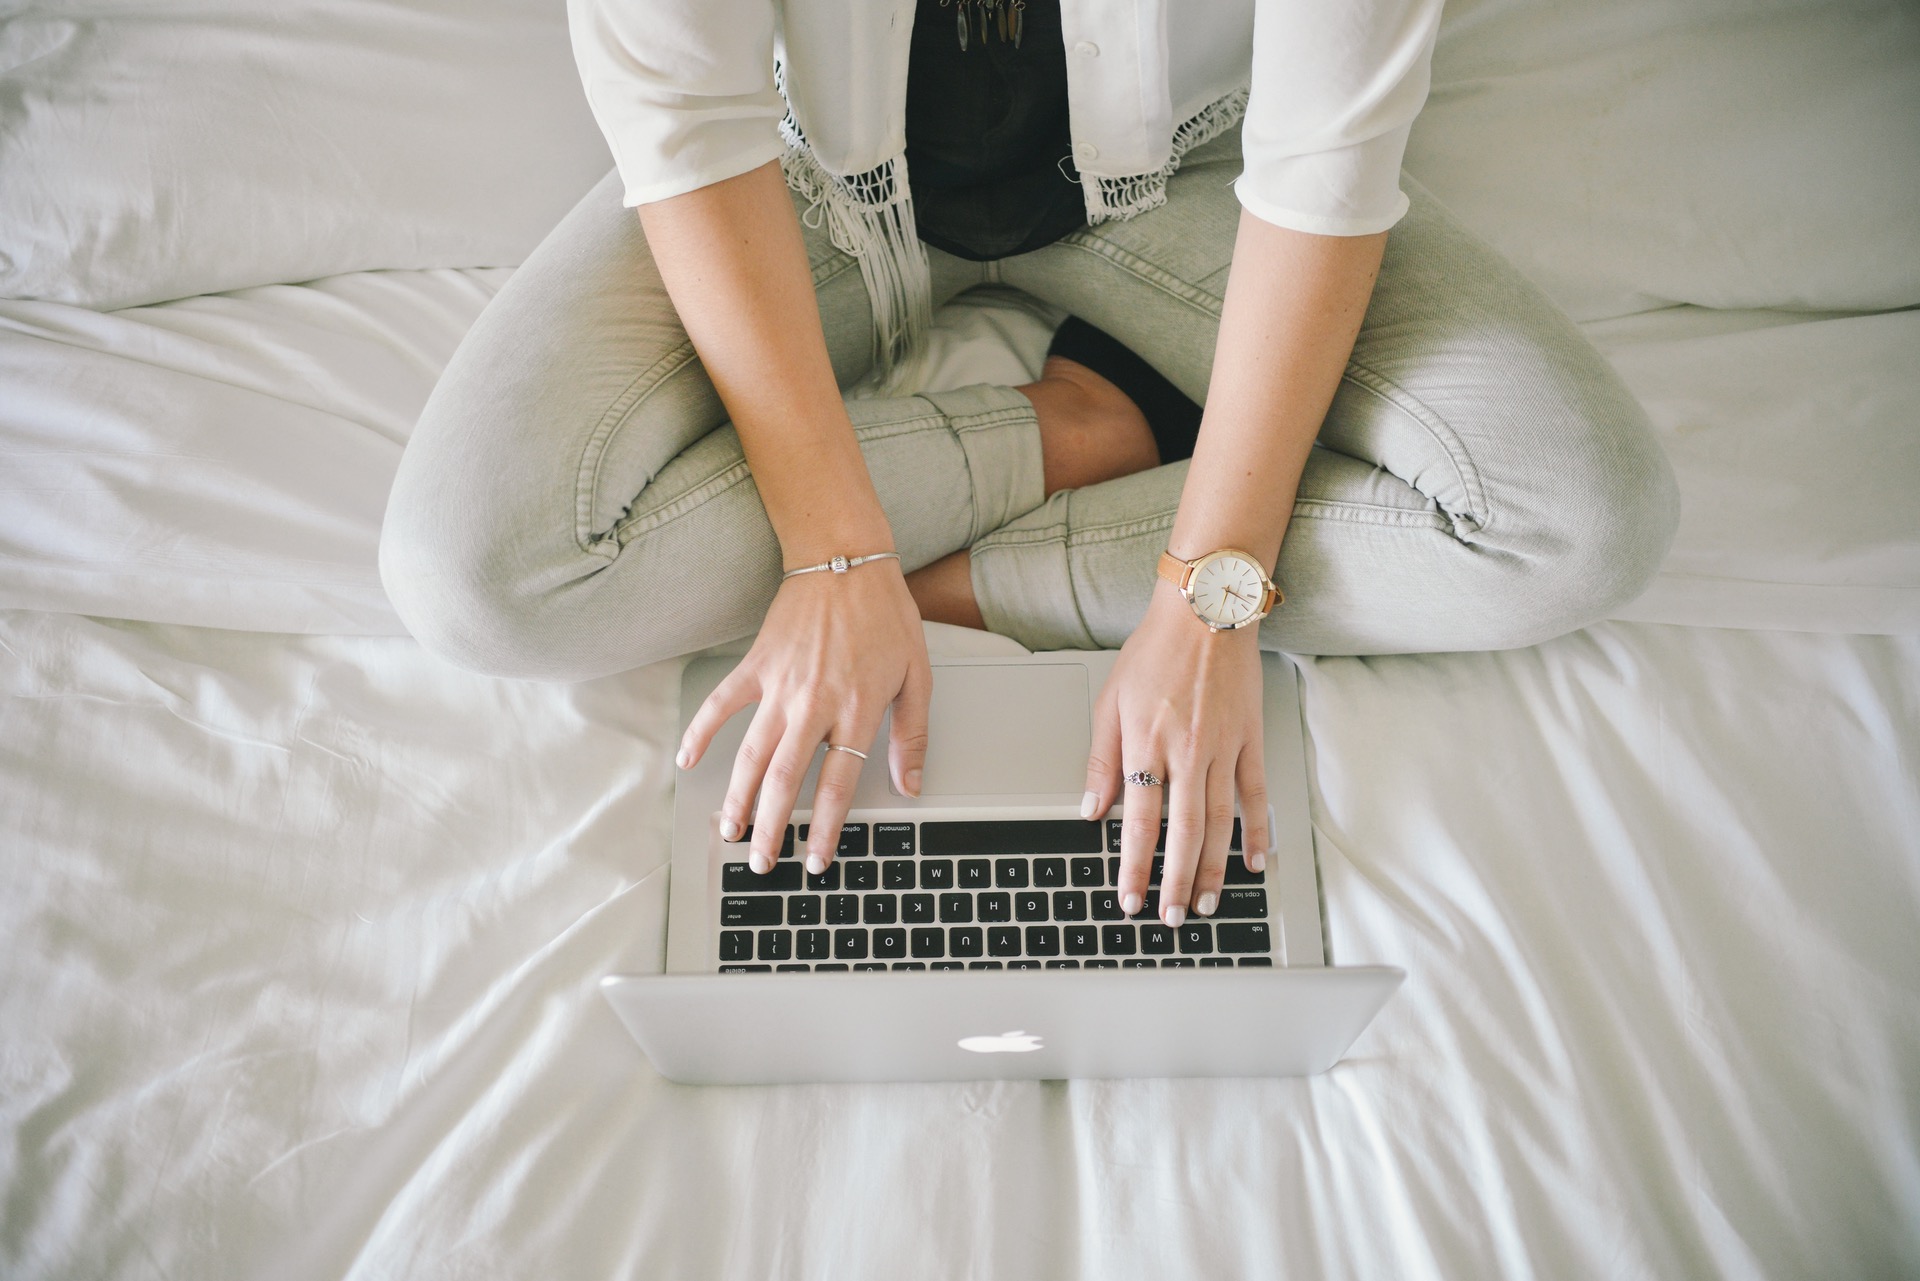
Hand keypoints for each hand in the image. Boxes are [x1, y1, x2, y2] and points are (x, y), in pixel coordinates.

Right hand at [678, 561, 931, 873]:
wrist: (845, 560)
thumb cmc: (885, 615)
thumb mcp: (917, 675)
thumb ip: (912, 735)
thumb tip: (912, 783)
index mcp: (857, 710)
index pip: (837, 784)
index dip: (825, 828)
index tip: (816, 861)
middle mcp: (814, 704)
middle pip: (786, 781)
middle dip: (772, 829)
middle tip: (763, 863)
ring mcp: (780, 686)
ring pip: (752, 754)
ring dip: (737, 798)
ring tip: (729, 832)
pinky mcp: (756, 666)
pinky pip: (722, 705)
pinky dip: (702, 733)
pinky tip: (688, 761)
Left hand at [1081, 584, 1271, 926]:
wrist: (1206, 610)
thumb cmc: (1155, 651)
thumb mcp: (1110, 700)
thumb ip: (1101, 759)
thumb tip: (1090, 809)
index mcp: (1147, 743)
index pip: (1139, 820)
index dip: (1134, 865)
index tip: (1129, 898)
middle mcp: (1187, 751)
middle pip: (1183, 832)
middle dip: (1177, 881)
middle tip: (1173, 917)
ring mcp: (1223, 747)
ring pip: (1220, 822)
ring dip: (1214, 868)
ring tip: (1208, 902)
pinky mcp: (1250, 739)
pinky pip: (1255, 794)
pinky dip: (1257, 830)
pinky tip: (1254, 861)